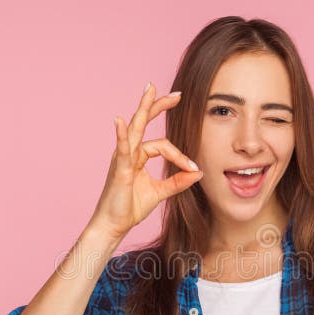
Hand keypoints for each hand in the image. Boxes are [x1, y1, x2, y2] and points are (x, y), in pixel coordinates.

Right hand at [89, 81, 202, 240]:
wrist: (114, 225)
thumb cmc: (130, 207)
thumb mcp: (160, 192)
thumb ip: (178, 181)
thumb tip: (199, 172)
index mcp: (138, 156)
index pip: (163, 145)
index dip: (180, 155)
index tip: (193, 168)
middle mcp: (129, 152)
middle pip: (144, 122)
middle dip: (159, 105)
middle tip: (177, 93)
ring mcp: (122, 158)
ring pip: (135, 129)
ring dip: (144, 108)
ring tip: (150, 90)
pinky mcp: (118, 169)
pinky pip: (121, 149)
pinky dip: (121, 134)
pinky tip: (120, 120)